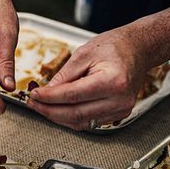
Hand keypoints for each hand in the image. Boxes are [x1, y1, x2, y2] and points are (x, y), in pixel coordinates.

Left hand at [27, 27, 151, 130]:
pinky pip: (90, 122)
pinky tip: (59, 109)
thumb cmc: (114, 47)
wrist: (137, 50)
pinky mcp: (119, 114)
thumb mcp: (84, 53)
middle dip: (49, 111)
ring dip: (58, 117)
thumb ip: (64, 75)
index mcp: (111, 81)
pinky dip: (72, 118)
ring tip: (42, 107)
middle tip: (32, 103)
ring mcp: (121, 110)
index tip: (34, 95)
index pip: (72, 96)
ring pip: (82, 122)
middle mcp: (119, 100)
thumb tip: (47, 91)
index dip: (49, 98)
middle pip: (76, 114)